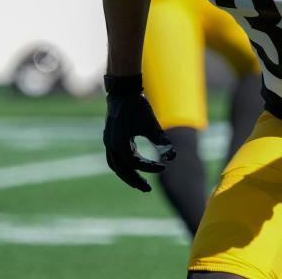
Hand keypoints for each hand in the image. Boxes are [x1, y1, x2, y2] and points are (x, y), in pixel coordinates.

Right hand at [103, 74, 175, 191]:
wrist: (123, 91)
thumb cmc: (138, 106)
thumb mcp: (151, 124)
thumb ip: (161, 140)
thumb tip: (173, 157)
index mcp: (119, 143)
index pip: (136, 163)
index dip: (150, 167)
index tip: (164, 166)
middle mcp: (111, 145)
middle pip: (122, 170)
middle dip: (135, 180)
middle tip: (147, 190)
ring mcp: (108, 142)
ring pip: (115, 165)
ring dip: (126, 175)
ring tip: (139, 182)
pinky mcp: (110, 138)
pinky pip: (114, 157)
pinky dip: (122, 165)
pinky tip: (134, 165)